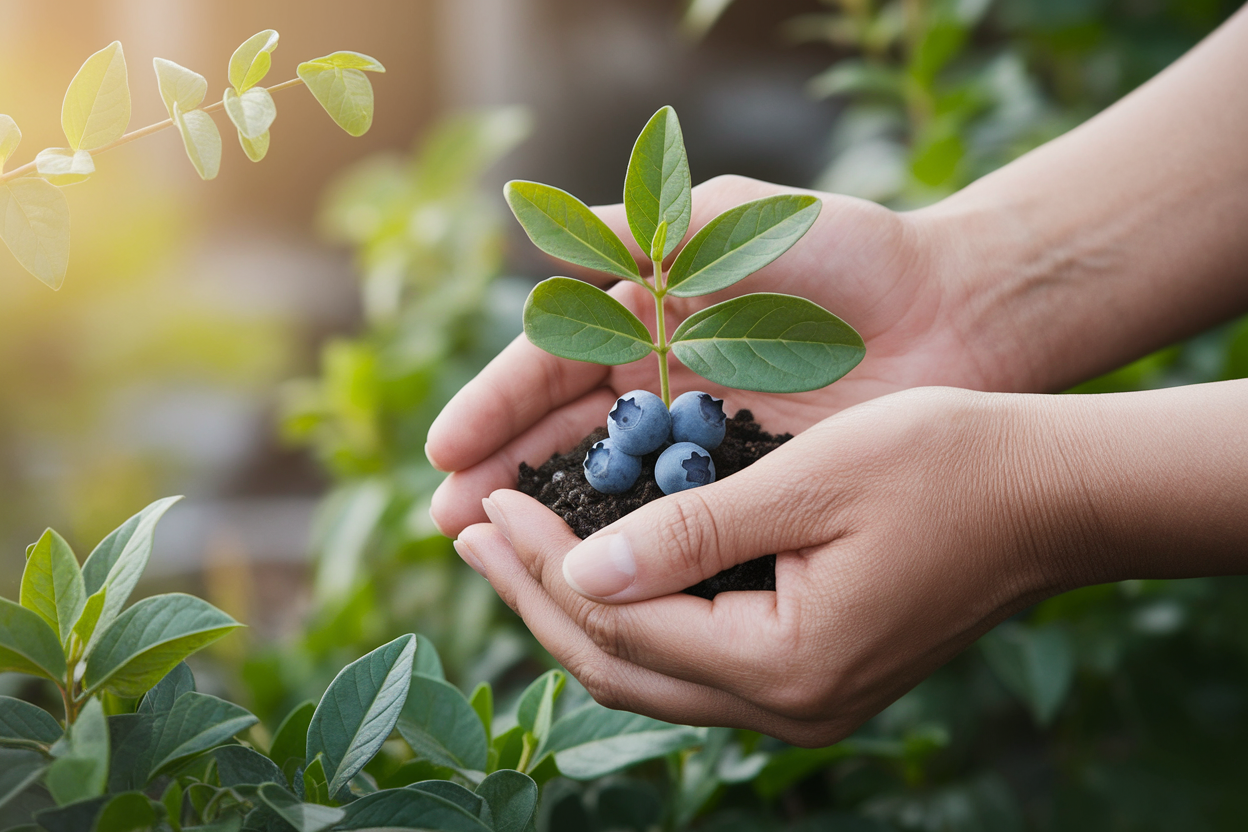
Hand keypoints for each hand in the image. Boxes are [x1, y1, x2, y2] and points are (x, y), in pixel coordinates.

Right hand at [428, 175, 991, 536]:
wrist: (957, 311)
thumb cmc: (850, 253)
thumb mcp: (742, 221)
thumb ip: (653, 226)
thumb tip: (548, 225)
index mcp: (646, 319)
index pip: (551, 366)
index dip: (496, 407)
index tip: (447, 451)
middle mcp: (661, 387)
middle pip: (563, 436)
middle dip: (503, 476)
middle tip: (449, 522)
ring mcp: (703, 444)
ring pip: (610, 489)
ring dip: (550, 521)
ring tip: (493, 557)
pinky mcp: (751, 489)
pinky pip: (678, 524)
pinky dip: (631, 548)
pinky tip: (590, 576)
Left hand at [453, 387, 1091, 744]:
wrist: (1051, 495)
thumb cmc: (946, 464)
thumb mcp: (811, 480)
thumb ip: (694, 531)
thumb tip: (585, 567)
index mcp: (786, 662)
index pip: (621, 618)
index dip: (542, 561)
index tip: (485, 500)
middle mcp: (790, 704)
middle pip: (621, 665)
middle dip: (533, 595)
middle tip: (467, 530)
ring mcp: (804, 699)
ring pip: (650, 670)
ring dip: (572, 607)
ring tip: (507, 551)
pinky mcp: (814, 672)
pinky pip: (692, 657)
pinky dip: (632, 611)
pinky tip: (599, 567)